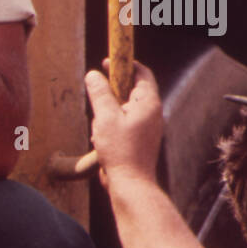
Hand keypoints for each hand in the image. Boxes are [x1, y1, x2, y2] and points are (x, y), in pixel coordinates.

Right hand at [84, 58, 163, 186]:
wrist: (131, 184)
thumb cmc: (121, 151)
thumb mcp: (105, 117)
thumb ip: (100, 93)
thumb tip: (94, 74)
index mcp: (149, 103)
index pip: (142, 73)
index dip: (124, 65)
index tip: (107, 63)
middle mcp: (152, 113)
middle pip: (132, 90)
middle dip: (111, 93)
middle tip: (97, 97)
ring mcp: (148, 127)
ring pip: (125, 109)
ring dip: (109, 113)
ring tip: (100, 127)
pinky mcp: (141, 139)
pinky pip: (125, 124)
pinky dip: (112, 126)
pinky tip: (102, 139)